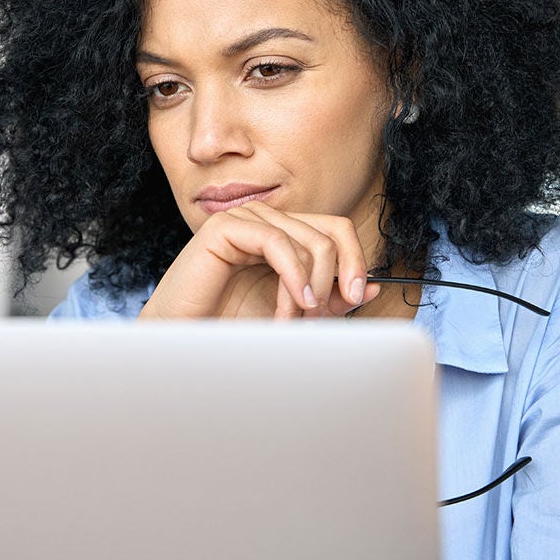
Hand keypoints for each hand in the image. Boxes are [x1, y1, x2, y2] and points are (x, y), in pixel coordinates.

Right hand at [138, 201, 382, 318]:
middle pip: (330, 231)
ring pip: (308, 240)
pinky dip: (293, 276)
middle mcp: (266, 222)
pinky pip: (277, 241)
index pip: (336, 230)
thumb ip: (330, 299)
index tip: (359, 297)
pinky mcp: (225, 227)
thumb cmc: (230, 328)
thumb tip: (375, 286)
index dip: (355, 260)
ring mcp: (245, 220)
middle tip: (322, 315)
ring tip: (293, 320)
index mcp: (283, 236)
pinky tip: (292, 304)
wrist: (184, 340)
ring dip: (310, 287)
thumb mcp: (294, 313)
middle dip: (335, 277)